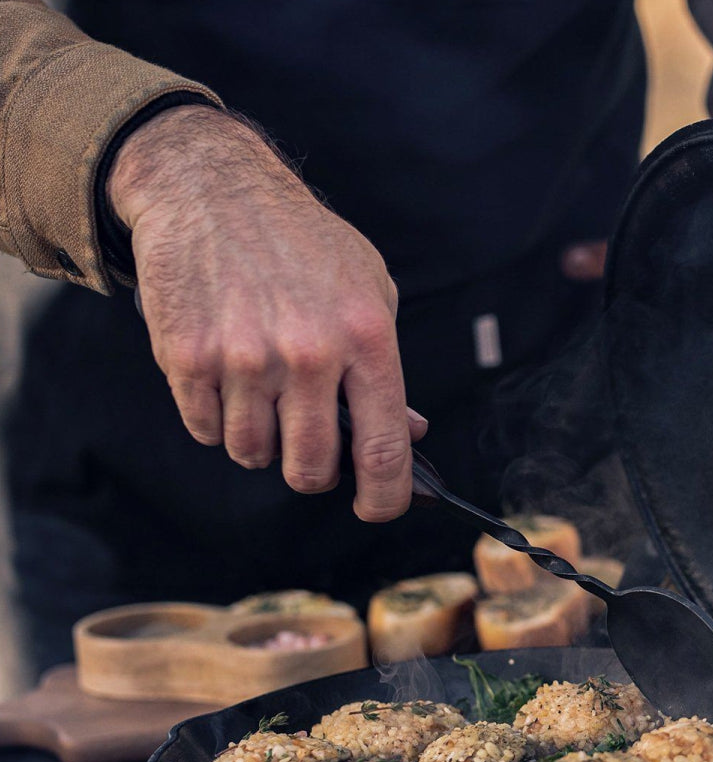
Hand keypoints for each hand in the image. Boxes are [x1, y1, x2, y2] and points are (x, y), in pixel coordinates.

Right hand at [108, 105, 425, 520]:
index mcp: (366, 338)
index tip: (378, 507)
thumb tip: (409, 432)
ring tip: (264, 395)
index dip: (386, 497)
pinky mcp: (189, 358)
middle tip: (309, 447)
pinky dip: (217, 419)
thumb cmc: (302, 244)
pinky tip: (227, 379)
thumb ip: (385, 369)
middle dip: (313, 472)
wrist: (212, 189)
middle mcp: (309, 354)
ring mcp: (245, 358)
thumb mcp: (369, 291)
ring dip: (261, 441)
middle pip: (311, 469)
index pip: (384, 449)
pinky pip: (206, 431)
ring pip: (252, 455)